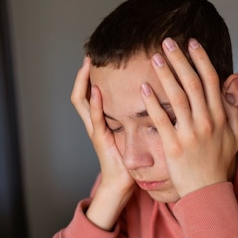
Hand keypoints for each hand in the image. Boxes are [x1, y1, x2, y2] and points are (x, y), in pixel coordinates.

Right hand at [71, 57, 134, 228]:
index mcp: (104, 119)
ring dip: (83, 82)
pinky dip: (95, 104)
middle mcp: (96, 122)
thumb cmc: (131, 160)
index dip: (94, 74)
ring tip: (87, 65)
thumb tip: (156, 96)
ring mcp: (96, 129)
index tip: (102, 56)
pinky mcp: (100, 139)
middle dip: (83, 73)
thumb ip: (139, 115)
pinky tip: (97, 91)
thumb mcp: (135, 131)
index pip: (93, 90)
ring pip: (82, 101)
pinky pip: (95, 119)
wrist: (123, 183)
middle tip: (89, 53)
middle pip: (82, 91)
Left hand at [140, 38, 237, 197]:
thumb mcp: (235, 136)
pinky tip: (144, 88)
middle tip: (167, 42)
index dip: (201, 59)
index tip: (191, 43)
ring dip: (165, 74)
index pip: (212, 81)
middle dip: (180, 59)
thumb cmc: (219, 164)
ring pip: (177, 97)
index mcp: (220, 117)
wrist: (207, 192)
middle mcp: (207, 122)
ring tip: (154, 58)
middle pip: (193, 83)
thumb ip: (233, 108)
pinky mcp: (174, 146)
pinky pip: (162, 120)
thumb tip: (235, 81)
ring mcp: (190, 134)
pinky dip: (153, 103)